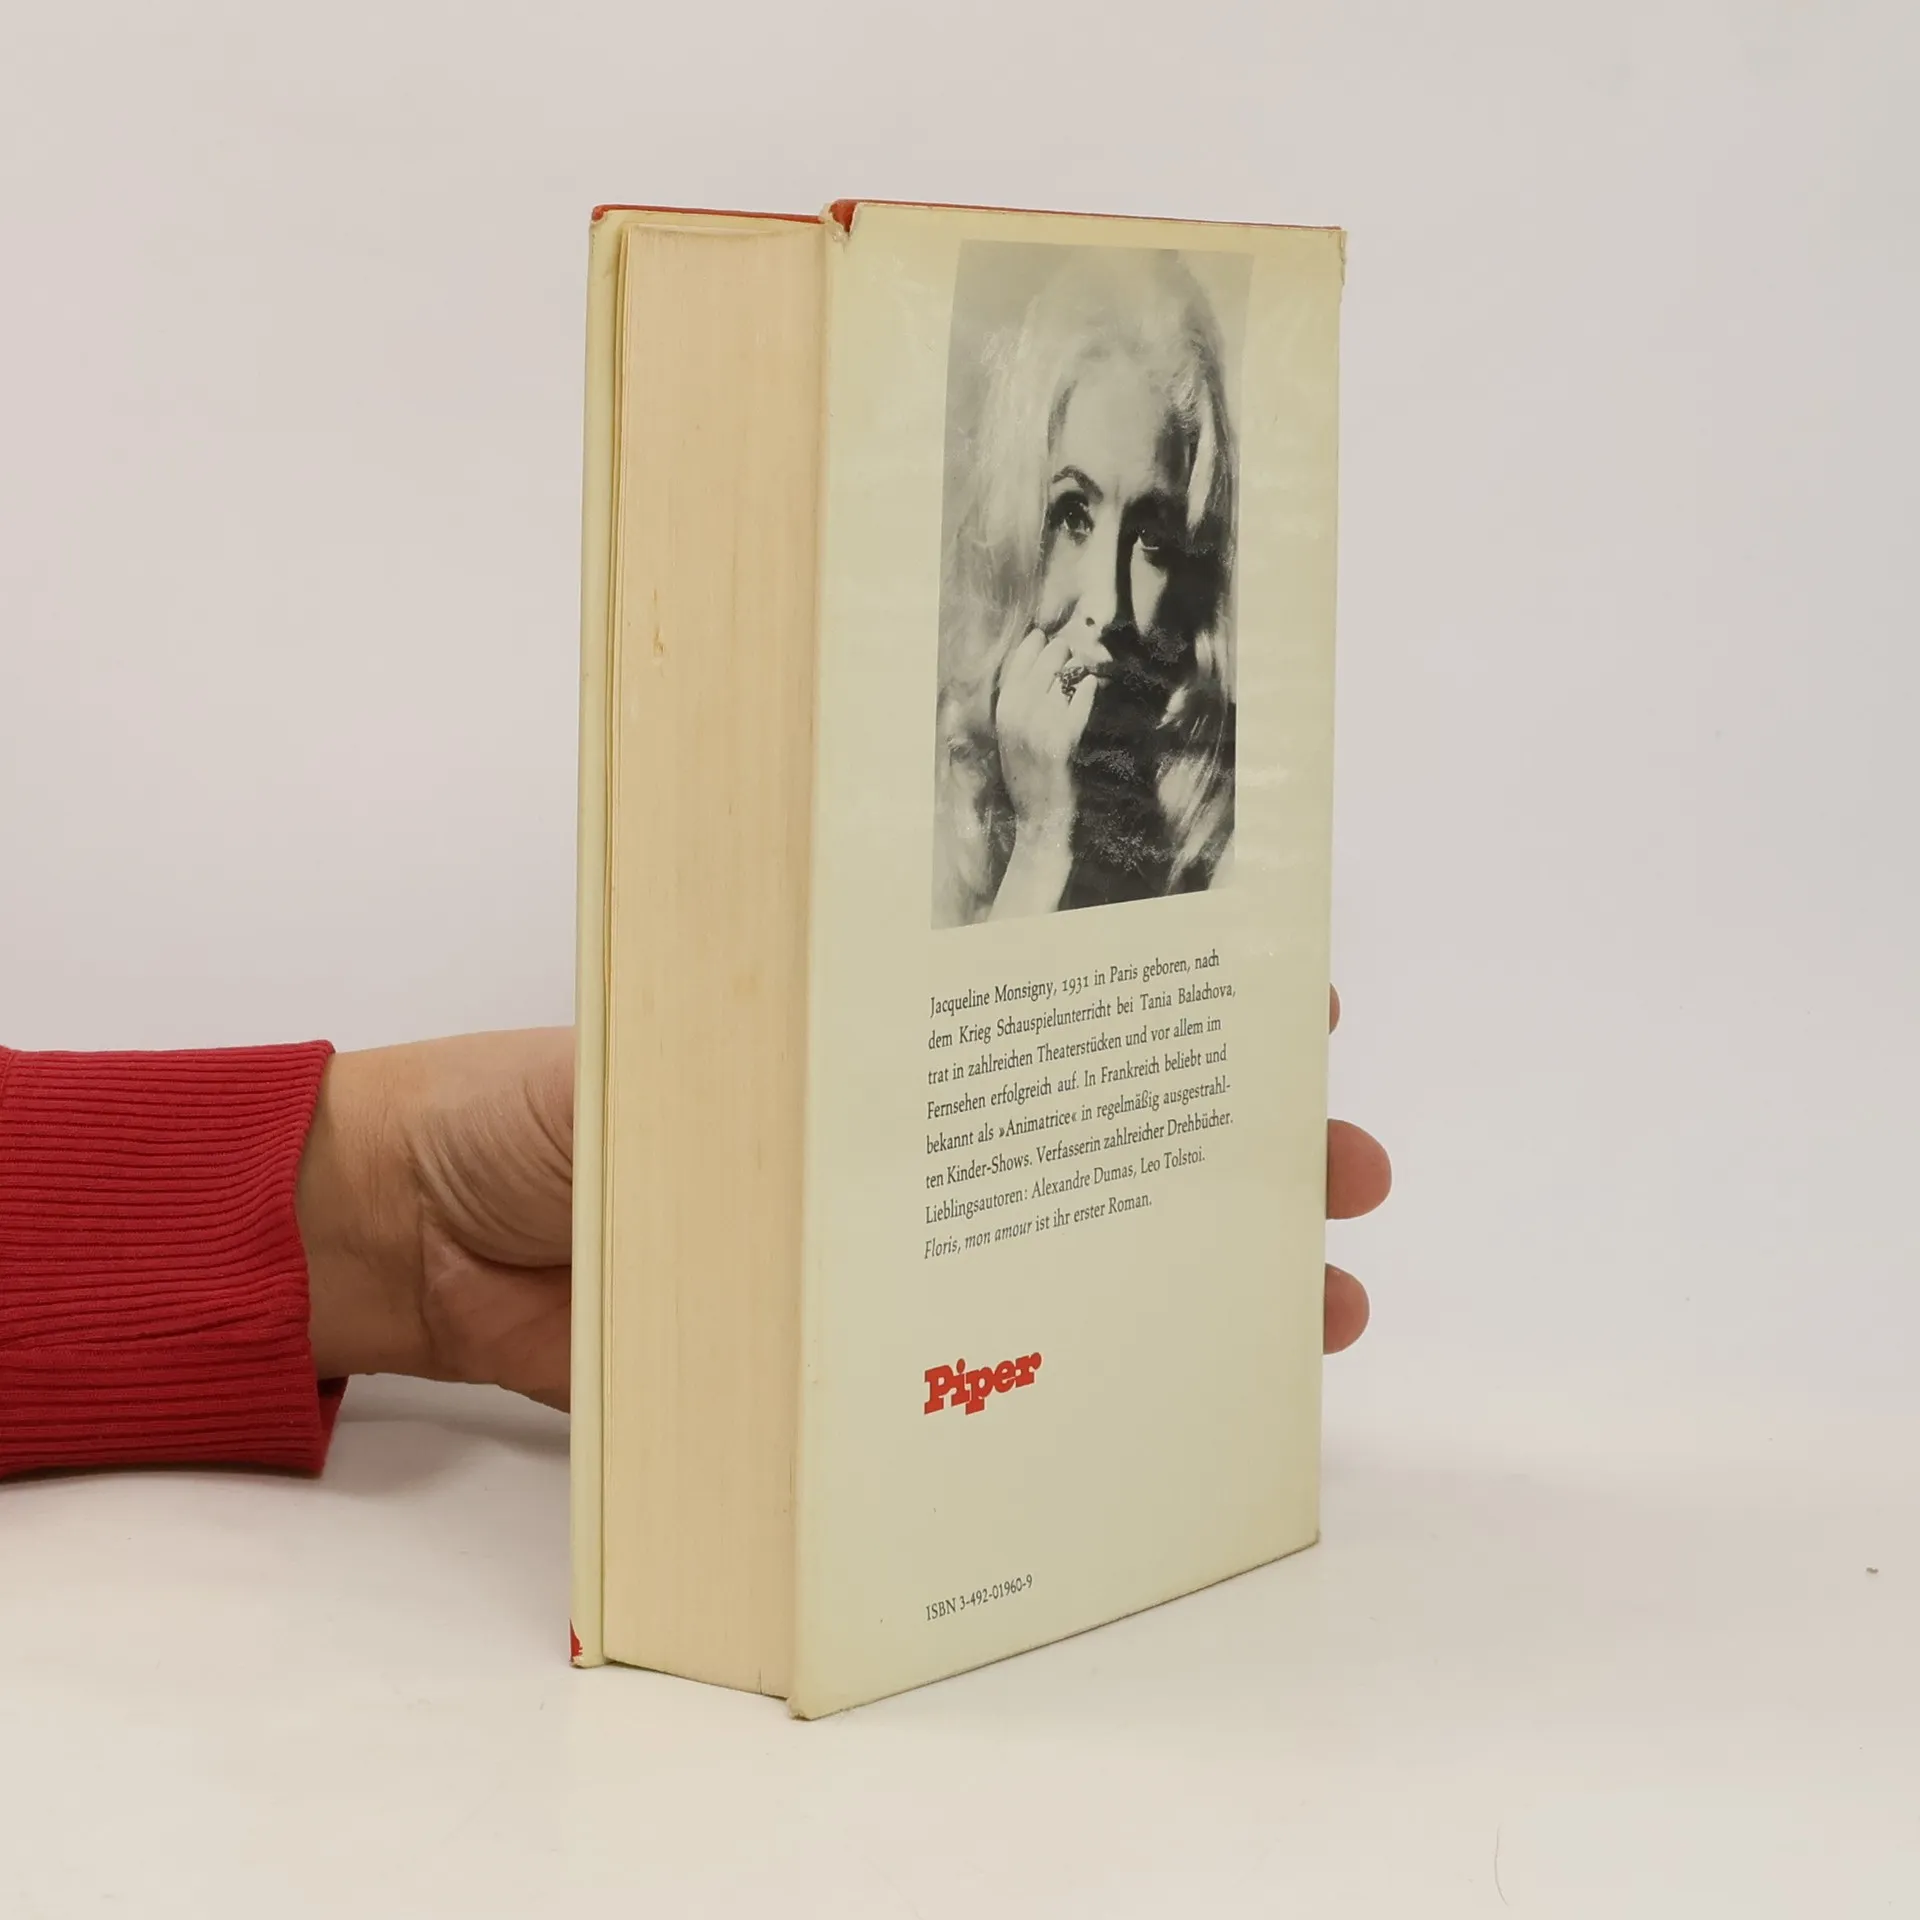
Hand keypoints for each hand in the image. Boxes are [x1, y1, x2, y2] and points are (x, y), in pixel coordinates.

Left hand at [298, 1001, 1387, 1397]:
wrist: (421, 1233)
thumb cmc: (535, 1105)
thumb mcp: (673, 1047)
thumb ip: (780, 1055)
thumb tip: (924, 1054)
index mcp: (869, 1047)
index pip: (1046, 1019)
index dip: (1170, 1009)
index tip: (1291, 1008)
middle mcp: (894, 1154)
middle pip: (1090, 1151)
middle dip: (1230, 1160)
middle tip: (1342, 1176)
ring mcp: (874, 1264)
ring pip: (1060, 1268)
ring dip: (1185, 1285)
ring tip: (1313, 1311)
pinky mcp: (832, 1371)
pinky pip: (963, 1383)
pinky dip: (1056, 1393)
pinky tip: (1151, 1407)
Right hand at [995, 626, 1098, 841]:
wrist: (1039, 820)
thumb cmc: (1029, 779)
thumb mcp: (1013, 740)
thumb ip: (1020, 709)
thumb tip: (1037, 674)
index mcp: (1003, 714)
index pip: (1016, 666)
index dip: (1031, 645)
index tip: (1042, 635)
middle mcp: (1017, 717)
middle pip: (1041, 666)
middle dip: (1057, 651)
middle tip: (1069, 648)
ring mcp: (1038, 729)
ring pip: (1061, 680)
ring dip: (1075, 668)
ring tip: (1084, 664)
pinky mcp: (1060, 742)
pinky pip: (1078, 704)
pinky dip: (1086, 691)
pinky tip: (1092, 686)